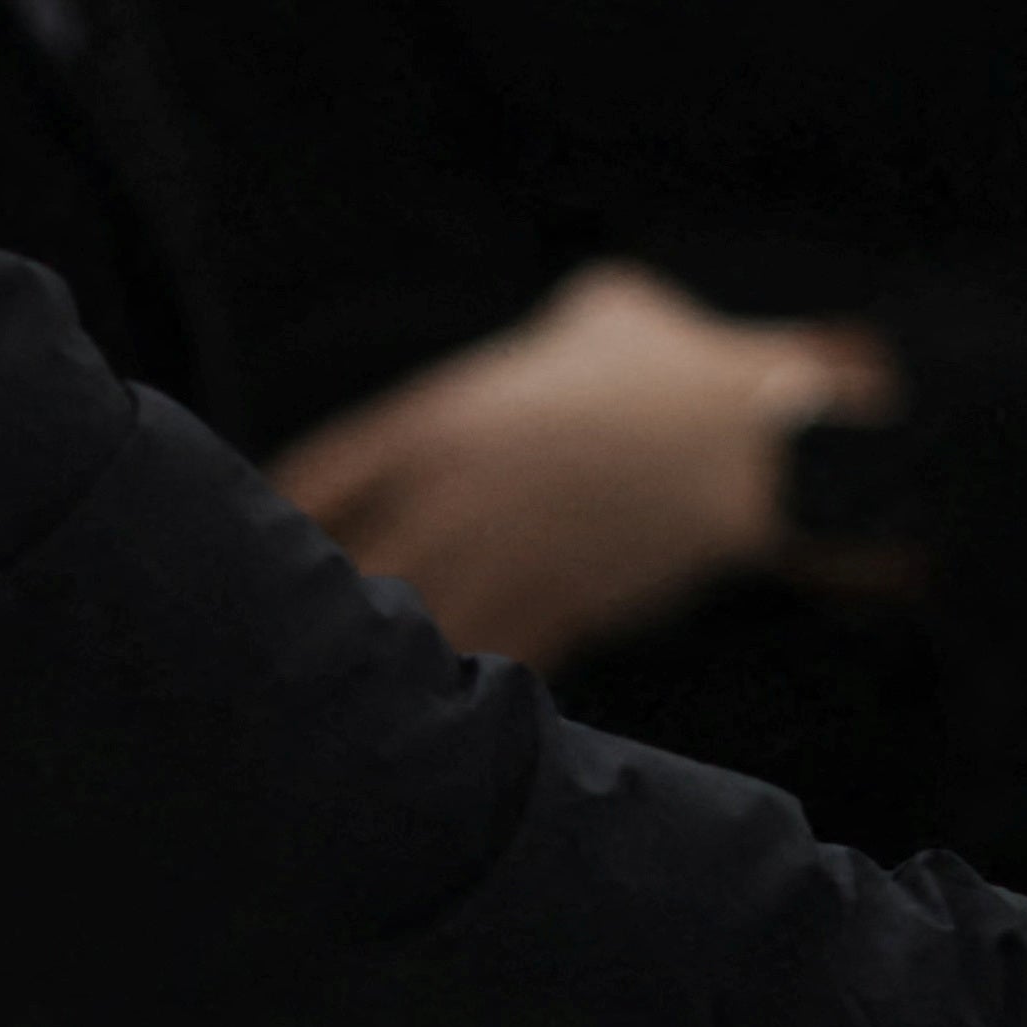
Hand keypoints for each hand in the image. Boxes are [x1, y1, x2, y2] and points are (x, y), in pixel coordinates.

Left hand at [272, 265, 879, 672]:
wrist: (762, 442)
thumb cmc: (685, 365)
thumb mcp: (605, 312)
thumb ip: (548, 335)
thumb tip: (560, 342)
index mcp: (439, 420)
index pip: (312, 481)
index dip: (275, 521)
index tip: (264, 547)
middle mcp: (448, 497)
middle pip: (335, 575)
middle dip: (310, 608)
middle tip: (288, 642)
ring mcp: (499, 562)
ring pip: (400, 634)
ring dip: (378, 664)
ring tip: (349, 697)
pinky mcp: (554, 613)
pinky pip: (479, 669)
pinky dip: (460, 694)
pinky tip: (447, 714)